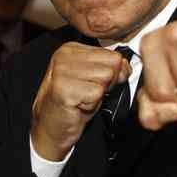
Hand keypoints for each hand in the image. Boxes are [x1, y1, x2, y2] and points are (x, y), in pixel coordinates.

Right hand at [30, 42, 131, 160]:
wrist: (50, 127)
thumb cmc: (73, 103)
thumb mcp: (93, 78)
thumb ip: (108, 66)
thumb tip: (126, 65)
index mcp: (72, 49)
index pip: (113, 54)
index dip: (114, 73)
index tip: (98, 84)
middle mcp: (64, 56)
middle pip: (112, 65)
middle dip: (108, 83)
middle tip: (90, 93)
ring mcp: (62, 71)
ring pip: (106, 77)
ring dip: (99, 94)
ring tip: (83, 98)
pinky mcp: (63, 89)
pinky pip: (96, 93)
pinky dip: (92, 104)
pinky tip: (78, 106)